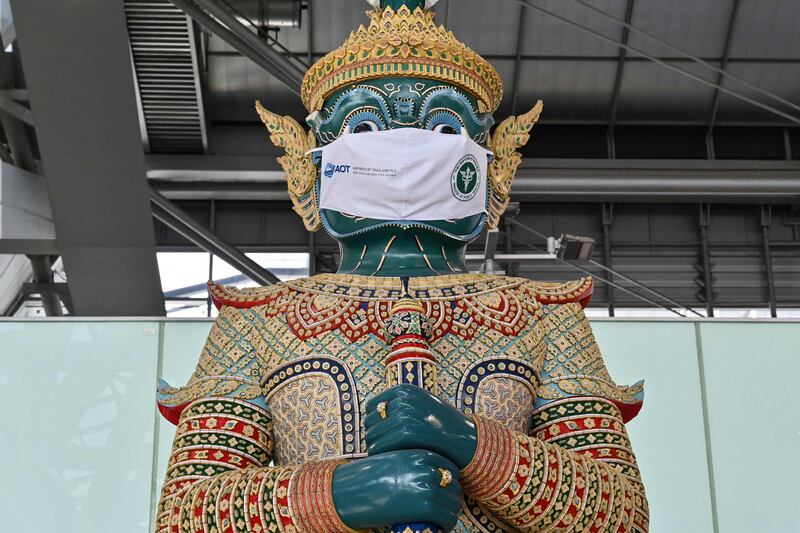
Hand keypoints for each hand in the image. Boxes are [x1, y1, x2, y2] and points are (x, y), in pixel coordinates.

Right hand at [331, 449, 461, 530]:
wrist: (349, 491)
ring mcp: (426, 485)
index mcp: (420, 454)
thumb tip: (433, 480)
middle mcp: (426, 467)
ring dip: (449, 514)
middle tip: (440, 512)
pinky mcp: (425, 506)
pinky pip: (447, 518)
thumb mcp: (395, 462)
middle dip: (449, 500)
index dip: (448, 484)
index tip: (442, 495)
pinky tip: (437, 528)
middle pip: (453, 486)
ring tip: (438, 522)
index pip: (449, 468)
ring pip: (453, 504)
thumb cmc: (369, 479)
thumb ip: (415, 467)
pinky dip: (445, 525)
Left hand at [365, 384, 477, 469]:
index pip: (371, 407)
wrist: (466, 439)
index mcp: (405, 389)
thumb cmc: (442, 425)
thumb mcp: (422, 404)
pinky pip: (381, 447)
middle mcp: (403, 399)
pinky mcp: (408, 432)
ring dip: (377, 449)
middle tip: (386, 449)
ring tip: (390, 456)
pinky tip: (393, 460)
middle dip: (374, 437)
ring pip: (373, 436)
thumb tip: (370, 414)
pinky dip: (382, 456)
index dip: (374, 423)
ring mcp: (406, 414)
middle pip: (370, 422)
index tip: (382, 435)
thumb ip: (400, 404)